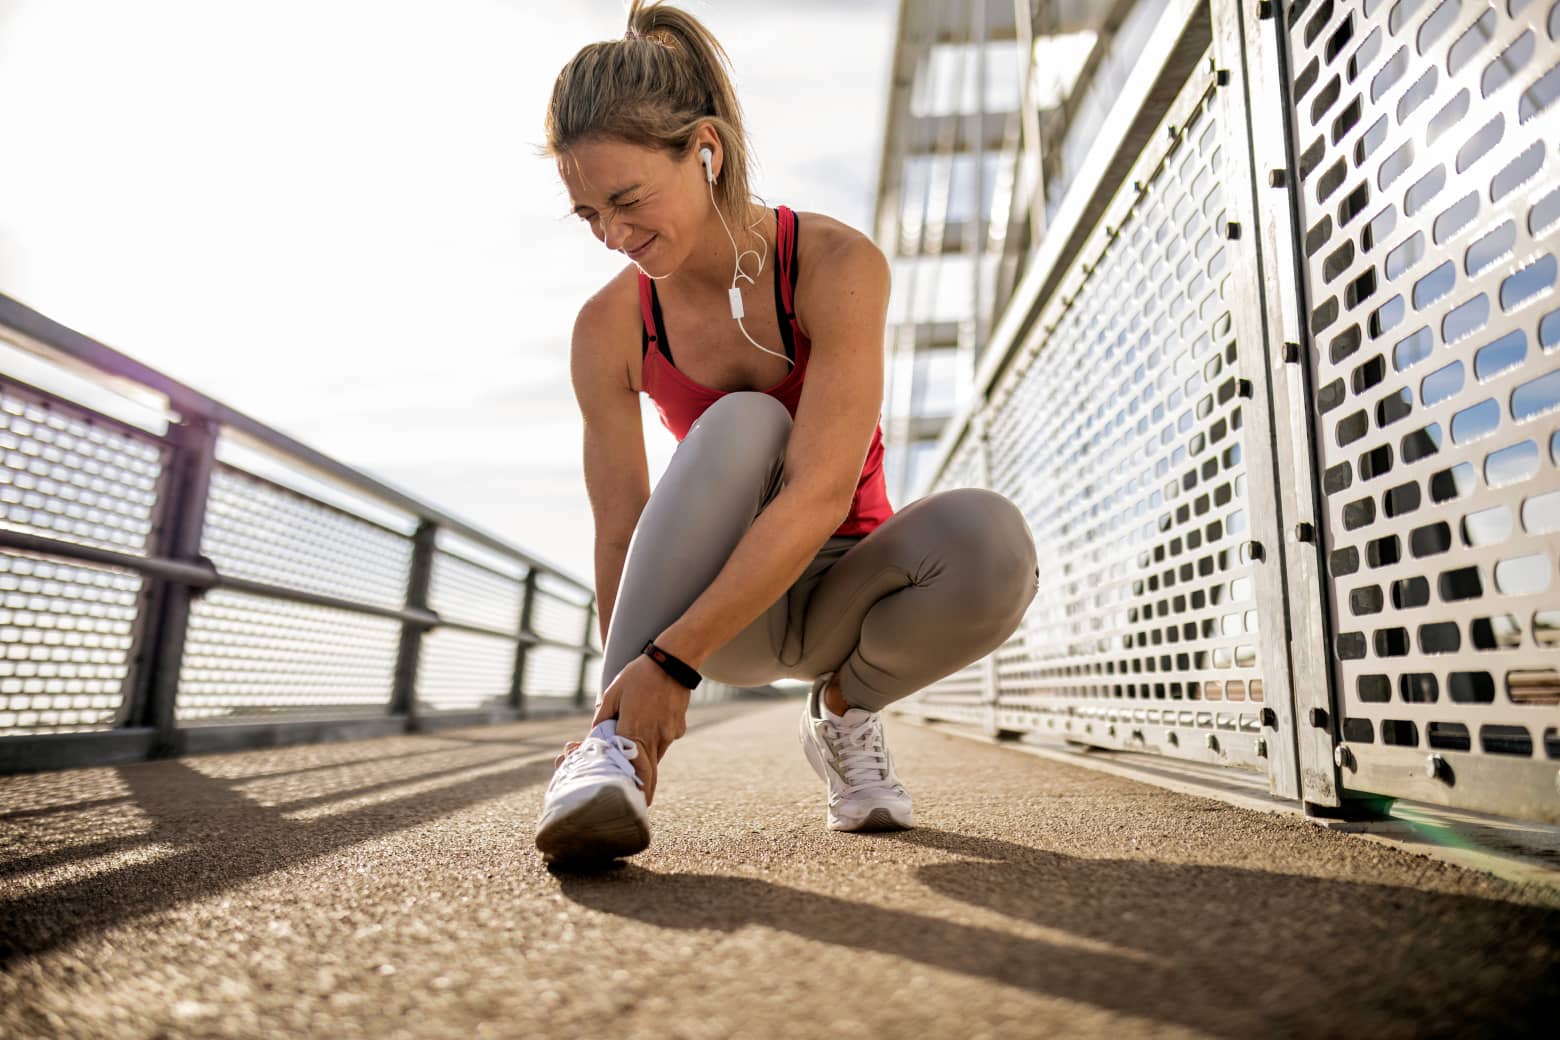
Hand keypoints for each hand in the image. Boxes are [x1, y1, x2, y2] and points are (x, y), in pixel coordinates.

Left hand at [583, 653, 690, 804]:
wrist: (674, 660)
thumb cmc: (639, 675)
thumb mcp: (613, 693)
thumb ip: (602, 718)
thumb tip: (594, 736)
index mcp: (634, 731)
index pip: (636, 770)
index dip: (639, 790)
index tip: (641, 806)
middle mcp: (654, 737)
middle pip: (649, 769)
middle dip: (645, 785)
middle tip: (641, 799)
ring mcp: (669, 733)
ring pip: (656, 754)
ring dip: (646, 757)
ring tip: (638, 744)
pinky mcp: (678, 727)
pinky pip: (664, 740)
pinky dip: (656, 739)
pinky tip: (651, 720)